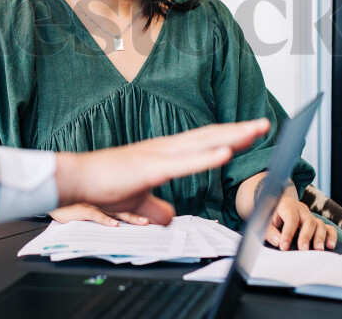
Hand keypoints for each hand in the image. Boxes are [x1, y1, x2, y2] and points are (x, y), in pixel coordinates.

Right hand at [54, 120, 269, 225]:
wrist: (77, 179)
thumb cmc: (103, 185)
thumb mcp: (136, 202)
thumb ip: (154, 208)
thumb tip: (168, 218)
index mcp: (163, 153)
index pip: (202, 142)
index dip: (227, 137)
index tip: (250, 133)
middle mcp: (165, 148)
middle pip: (209, 136)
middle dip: (239, 131)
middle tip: (264, 123)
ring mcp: (159, 155)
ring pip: (202, 143)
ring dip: (230, 137)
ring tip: (254, 130)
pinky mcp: (150, 167)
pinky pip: (184, 163)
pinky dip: (206, 158)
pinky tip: (224, 153)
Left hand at [266, 195, 337, 250]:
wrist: (274, 207)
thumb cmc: (269, 216)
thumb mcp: (264, 221)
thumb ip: (270, 231)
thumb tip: (278, 241)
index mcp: (287, 205)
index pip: (291, 218)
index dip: (288, 233)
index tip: (284, 247)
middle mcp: (301, 209)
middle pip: (309, 221)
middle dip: (306, 236)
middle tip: (303, 250)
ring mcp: (310, 215)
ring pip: (320, 224)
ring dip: (320, 238)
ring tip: (318, 250)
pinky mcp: (317, 223)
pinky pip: (328, 228)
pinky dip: (331, 236)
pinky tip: (330, 246)